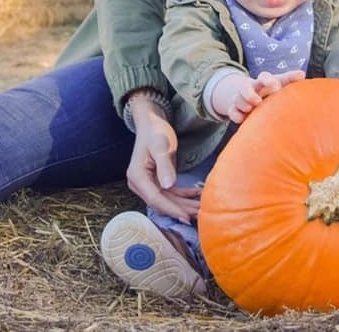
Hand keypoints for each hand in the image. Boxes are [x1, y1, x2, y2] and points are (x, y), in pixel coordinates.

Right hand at [125, 96, 199, 223]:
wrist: (151, 122)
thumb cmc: (155, 131)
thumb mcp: (161, 146)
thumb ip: (164, 165)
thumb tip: (168, 186)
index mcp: (137, 176)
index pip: (155, 198)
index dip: (172, 209)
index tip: (187, 216)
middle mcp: (139, 183)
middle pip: (161, 202)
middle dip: (180, 209)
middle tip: (200, 215)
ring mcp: (147, 183)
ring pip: (166, 199)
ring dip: (183, 204)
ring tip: (201, 208)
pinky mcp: (155, 180)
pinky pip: (169, 192)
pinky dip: (182, 195)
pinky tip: (196, 195)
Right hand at [211, 69, 304, 122]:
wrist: (252, 95)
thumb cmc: (271, 89)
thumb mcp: (280, 83)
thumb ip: (290, 79)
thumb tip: (302, 75)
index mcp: (263, 82)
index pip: (264, 76)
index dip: (268, 80)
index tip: (275, 86)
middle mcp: (251, 88)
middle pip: (245, 86)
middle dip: (249, 94)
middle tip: (257, 102)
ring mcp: (241, 98)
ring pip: (237, 99)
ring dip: (242, 104)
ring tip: (250, 110)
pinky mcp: (235, 109)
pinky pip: (232, 111)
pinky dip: (236, 115)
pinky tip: (242, 119)